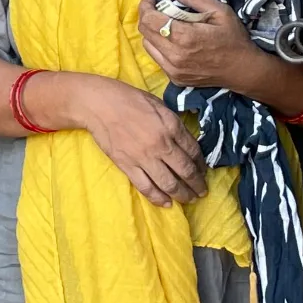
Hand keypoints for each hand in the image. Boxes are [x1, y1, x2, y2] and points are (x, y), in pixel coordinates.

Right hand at [32, 72, 206, 207]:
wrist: (99, 105)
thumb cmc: (129, 99)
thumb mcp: (159, 105)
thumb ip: (174, 124)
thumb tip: (186, 142)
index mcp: (171, 126)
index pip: (194, 152)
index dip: (201, 165)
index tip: (203, 172)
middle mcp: (161, 145)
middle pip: (185, 171)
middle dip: (197, 185)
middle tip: (202, 192)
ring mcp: (144, 158)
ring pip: (169, 184)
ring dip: (183, 195)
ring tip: (189, 200)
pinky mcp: (127, 166)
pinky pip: (146, 187)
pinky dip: (158, 198)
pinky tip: (167, 203)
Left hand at [138, 0, 262, 90]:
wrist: (243, 70)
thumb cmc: (234, 39)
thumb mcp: (220, 11)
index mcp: (185, 37)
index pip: (149, 19)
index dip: (146, 6)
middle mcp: (174, 56)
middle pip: (144, 32)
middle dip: (147, 16)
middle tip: (158, 8)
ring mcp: (173, 70)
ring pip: (147, 45)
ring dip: (152, 31)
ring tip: (165, 23)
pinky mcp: (175, 78)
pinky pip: (157, 58)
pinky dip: (159, 45)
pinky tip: (173, 40)